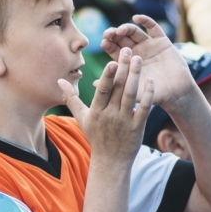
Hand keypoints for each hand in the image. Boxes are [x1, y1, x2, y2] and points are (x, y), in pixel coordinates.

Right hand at [59, 47, 154, 164]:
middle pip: (118, 88)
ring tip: (139, 59)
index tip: (112, 61)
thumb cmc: (96, 137)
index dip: (108, 76)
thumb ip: (70, 98)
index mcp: (96, 111)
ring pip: (131, 95)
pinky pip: (144, 108)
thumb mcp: (81, 118)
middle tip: (129, 50)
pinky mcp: (137, 126)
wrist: (110, 160)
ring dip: (136, 76)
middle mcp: (110, 115)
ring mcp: (124, 120)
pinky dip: (148, 94)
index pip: (102, 90)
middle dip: (124, 68)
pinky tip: (151, 80)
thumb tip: (59, 81)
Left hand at [100, 15, 193, 110]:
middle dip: (114, 34)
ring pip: (134, 32)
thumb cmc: (152, 95)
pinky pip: (153, 27)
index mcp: (126, 61)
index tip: (103, 43)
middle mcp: (136, 51)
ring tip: (121, 30)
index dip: (108, 44)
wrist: (176, 93)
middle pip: (122, 38)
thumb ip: (116, 85)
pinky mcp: (162, 41)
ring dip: (126, 28)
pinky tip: (137, 18)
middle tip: (109, 34)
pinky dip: (145, 20)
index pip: (114, 49)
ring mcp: (148, 45)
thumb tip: (93, 84)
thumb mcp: (131, 91)